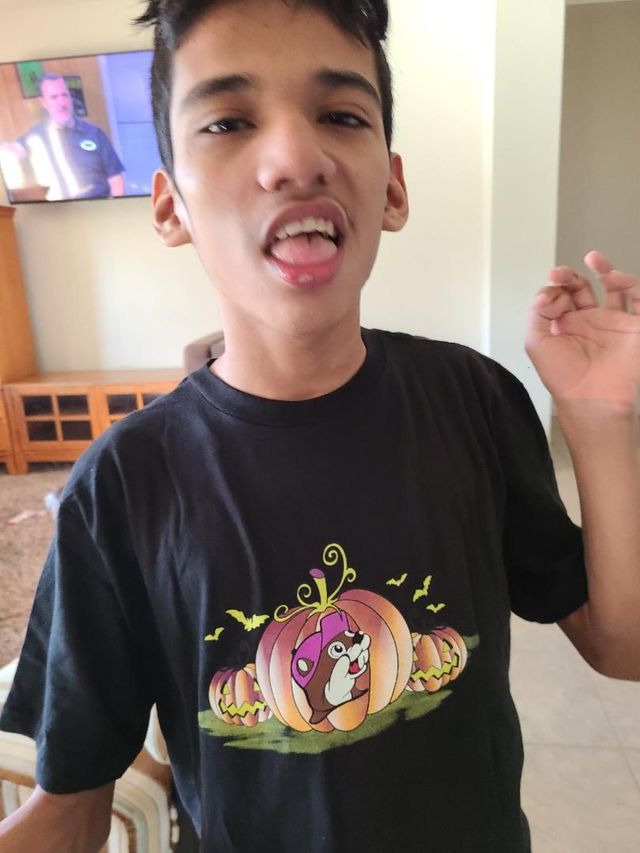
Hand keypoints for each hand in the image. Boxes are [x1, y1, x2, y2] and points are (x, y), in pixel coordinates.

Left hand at [526, 251, 639, 411]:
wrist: (590, 397)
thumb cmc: (562, 376)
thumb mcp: (536, 342)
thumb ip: (537, 313)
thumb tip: (548, 292)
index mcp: (567, 324)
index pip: (562, 295)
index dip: (555, 288)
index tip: (548, 293)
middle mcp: (591, 321)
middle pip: (585, 287)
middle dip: (573, 275)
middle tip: (561, 273)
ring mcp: (614, 323)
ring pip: (615, 288)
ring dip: (606, 270)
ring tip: (595, 260)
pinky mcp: (635, 329)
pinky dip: (633, 285)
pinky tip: (617, 277)